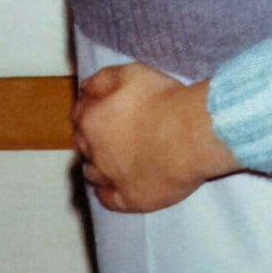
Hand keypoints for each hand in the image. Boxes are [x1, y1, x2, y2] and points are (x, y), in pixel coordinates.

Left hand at [72, 62, 237, 212]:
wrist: (191, 135)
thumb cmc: (163, 100)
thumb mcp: (132, 73)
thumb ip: (103, 79)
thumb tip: (84, 88)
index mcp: (92, 120)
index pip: (80, 115)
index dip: (91, 110)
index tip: (103, 108)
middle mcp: (94, 152)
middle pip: (84, 144)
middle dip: (92, 137)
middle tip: (112, 132)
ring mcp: (109, 178)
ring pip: (92, 173)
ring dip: (98, 164)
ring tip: (114, 158)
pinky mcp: (127, 199)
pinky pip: (107, 198)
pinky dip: (107, 191)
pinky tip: (115, 185)